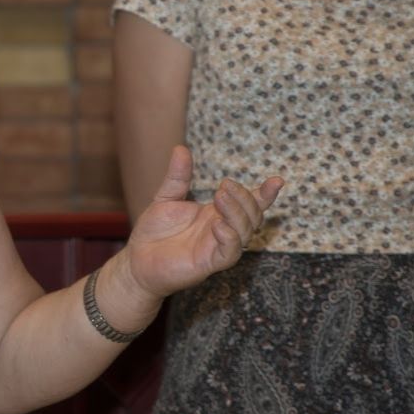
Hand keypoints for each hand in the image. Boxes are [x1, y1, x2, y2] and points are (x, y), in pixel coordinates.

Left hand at [122, 146, 281, 302]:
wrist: (136, 260)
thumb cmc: (154, 232)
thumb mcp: (165, 198)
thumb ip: (178, 177)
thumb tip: (181, 148)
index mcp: (216, 214)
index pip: (249, 204)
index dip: (265, 194)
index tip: (277, 180)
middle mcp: (222, 230)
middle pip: (252, 216)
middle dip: (245, 198)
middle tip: (224, 187)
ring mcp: (217, 248)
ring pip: (244, 233)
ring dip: (237, 213)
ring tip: (220, 198)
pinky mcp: (208, 264)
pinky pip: (229, 253)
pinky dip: (229, 238)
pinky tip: (217, 225)